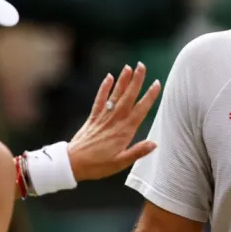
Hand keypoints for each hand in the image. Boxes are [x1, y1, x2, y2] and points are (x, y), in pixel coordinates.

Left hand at [68, 62, 161, 181]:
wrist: (73, 163)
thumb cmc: (97, 165)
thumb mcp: (120, 163)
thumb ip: (137, 152)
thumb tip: (154, 144)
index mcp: (124, 131)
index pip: (140, 110)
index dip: (149, 96)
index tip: (157, 84)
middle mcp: (114, 121)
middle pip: (128, 97)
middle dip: (136, 81)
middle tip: (142, 66)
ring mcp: (103, 117)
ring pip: (115, 95)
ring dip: (122, 80)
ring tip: (129, 67)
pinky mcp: (93, 118)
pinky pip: (100, 100)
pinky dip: (104, 88)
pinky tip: (109, 77)